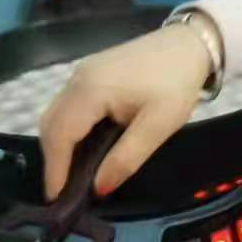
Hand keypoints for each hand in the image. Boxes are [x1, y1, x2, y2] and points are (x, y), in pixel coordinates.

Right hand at [39, 22, 213, 199]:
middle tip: (63, 192)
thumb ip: (127, 158)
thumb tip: (99, 188)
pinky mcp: (89, 72)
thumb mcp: (159, 125)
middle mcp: (78, 78)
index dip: (55, 169)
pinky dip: (67, 130)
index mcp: (91, 89)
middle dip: (53, 160)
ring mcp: (81, 73)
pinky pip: (67, 105)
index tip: (56, 199)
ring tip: (71, 175)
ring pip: (56, 114)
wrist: (190, 43)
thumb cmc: (177, 83)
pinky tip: (83, 148)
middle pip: (51, 124)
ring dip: (59, 145)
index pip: (60, 135)